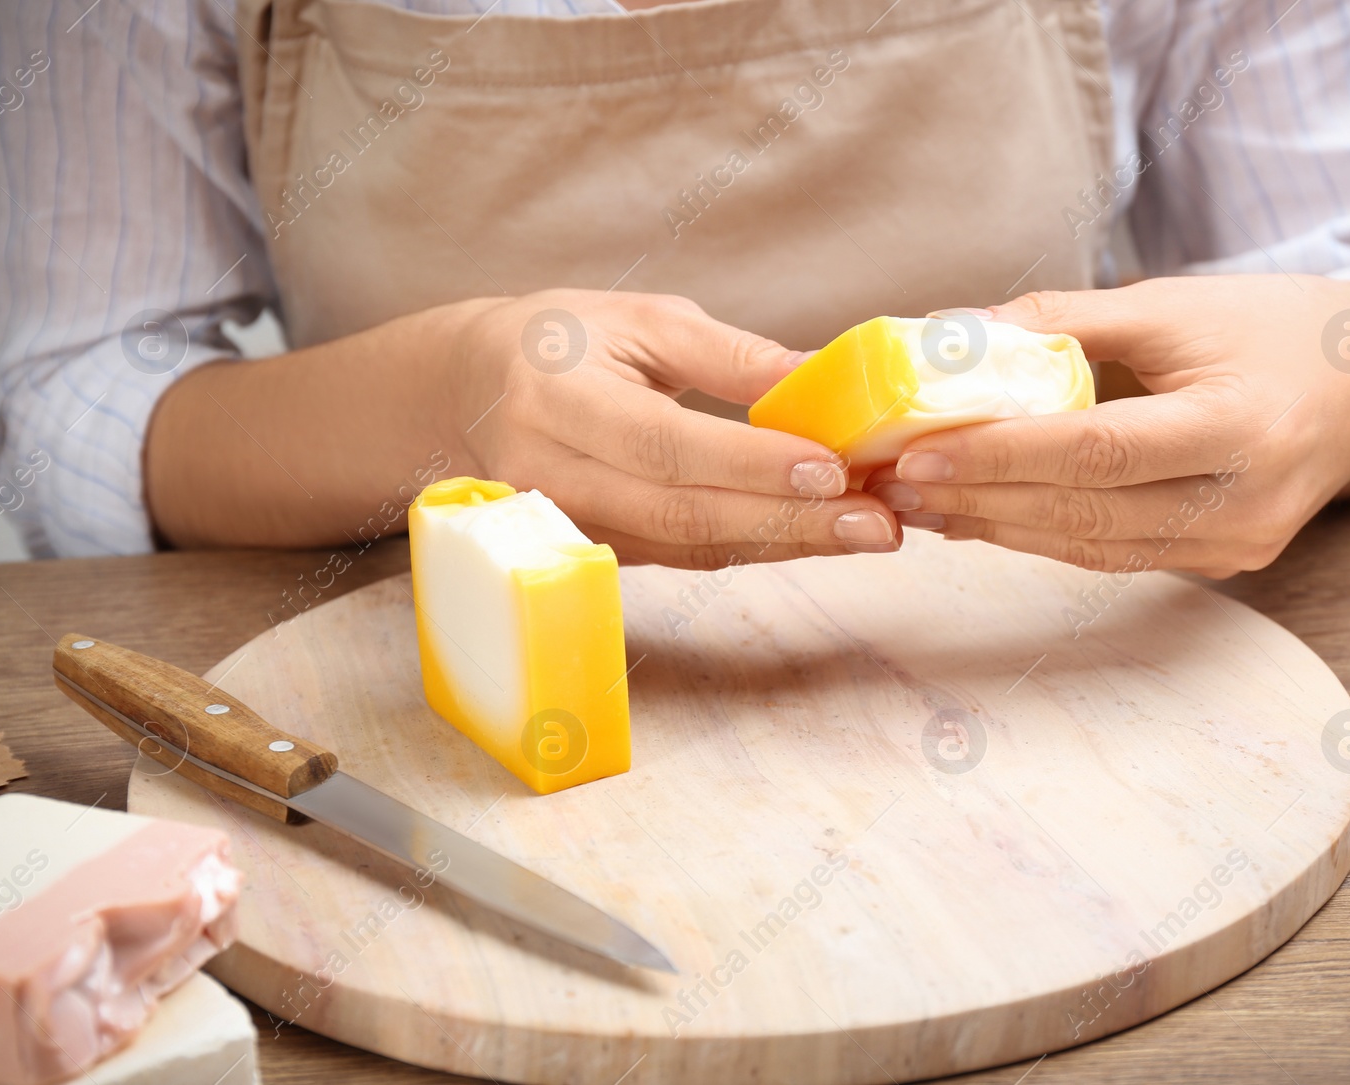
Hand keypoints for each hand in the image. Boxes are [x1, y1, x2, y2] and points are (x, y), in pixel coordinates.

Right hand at [451, 289, 899, 567]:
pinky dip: (756, 546)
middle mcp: (549, 473)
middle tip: (877, 522)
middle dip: (788, 520)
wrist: (471, 393)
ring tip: (867, 531)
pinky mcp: (594, 550)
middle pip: (680, 512)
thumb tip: (824, 378)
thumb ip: (729, 356)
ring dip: (785, 542)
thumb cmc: (562, 341)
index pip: (663, 443)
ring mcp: (566, 525)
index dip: (748, 463)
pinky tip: (816, 535)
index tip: (832, 468)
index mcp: (556, 397)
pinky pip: (683, 556)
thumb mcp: (639, 319)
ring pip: (687, 547)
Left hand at [862, 275, 1349, 577]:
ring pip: (1091, 546)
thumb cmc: (1267, 325)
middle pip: (1085, 512)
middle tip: (890, 482)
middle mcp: (1246, 503)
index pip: (1098, 451)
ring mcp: (1239, 545)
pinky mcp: (1223, 561)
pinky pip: (1113, 554)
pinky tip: (976, 519)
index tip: (915, 451)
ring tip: (916, 502)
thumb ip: (1062, 320)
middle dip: (976, 500)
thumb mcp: (1171, 304)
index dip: (1000, 457)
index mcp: (1241, 426)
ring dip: (994, 527)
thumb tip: (947, 335)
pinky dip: (1039, 536)